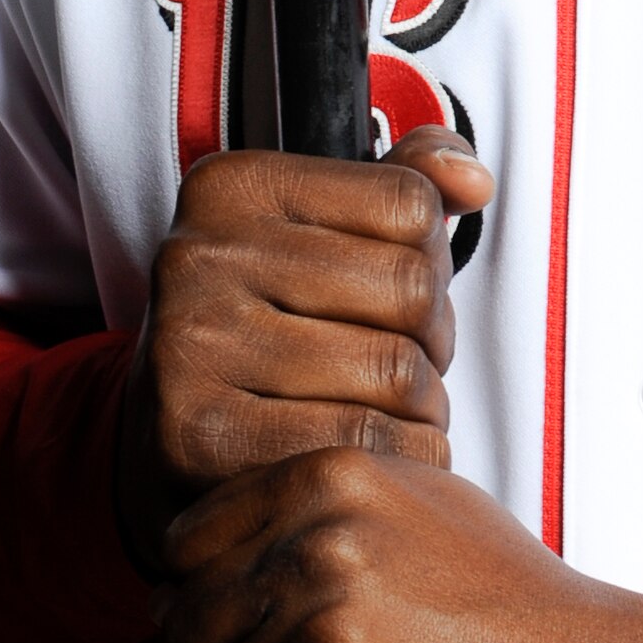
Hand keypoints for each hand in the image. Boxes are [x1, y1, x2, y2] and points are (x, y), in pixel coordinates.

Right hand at [114, 126, 492, 577]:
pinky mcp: (199, 438)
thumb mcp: (320, 237)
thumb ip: (403, 184)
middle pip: (411, 288)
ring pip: (399, 372)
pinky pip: (367, 443)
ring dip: (424, 409)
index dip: (430, 260)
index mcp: (232, 186)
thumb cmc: (267, 331)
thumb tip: (472, 182)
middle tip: (402, 368)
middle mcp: (198, 255)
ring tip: (390, 415)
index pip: (410, 203)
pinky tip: (372, 460)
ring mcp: (191, 346)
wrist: (171, 447)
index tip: (393, 296)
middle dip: (433, 340)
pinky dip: (402, 459)